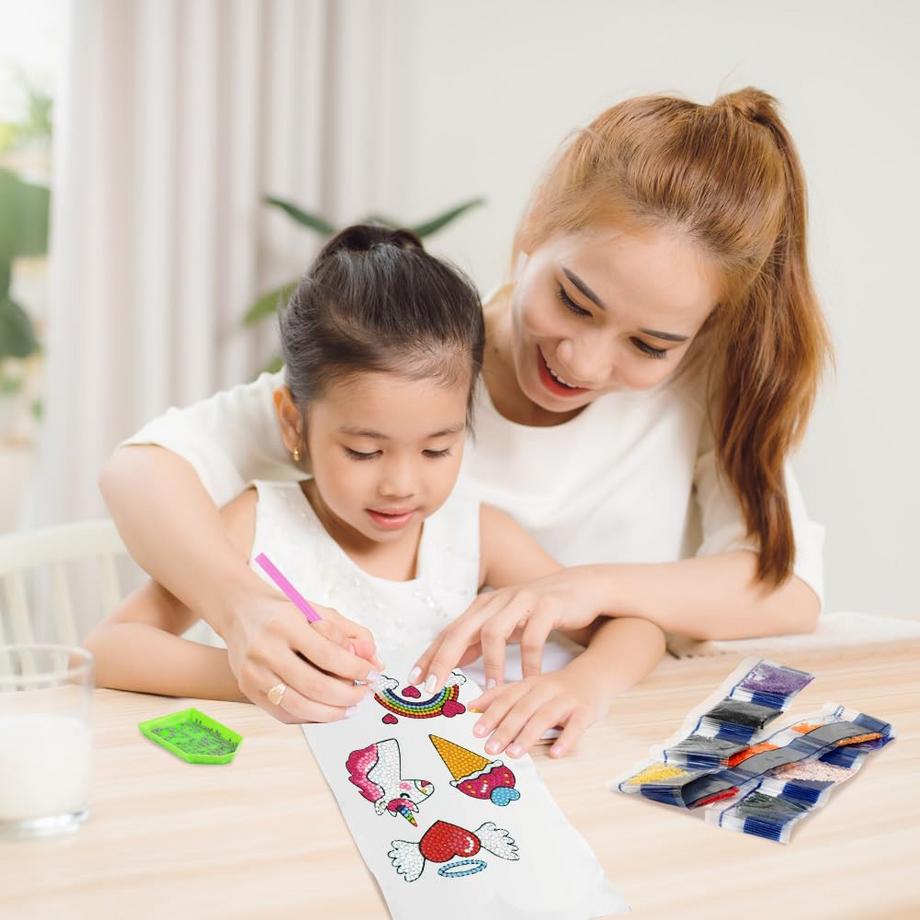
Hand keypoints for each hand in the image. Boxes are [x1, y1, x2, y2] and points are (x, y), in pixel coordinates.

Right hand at [215, 576, 384, 722]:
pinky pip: (284, 714)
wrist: (240, 611)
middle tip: (365, 694)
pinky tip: (328, 710)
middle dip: (347, 696)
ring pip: (298, 707)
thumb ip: (351, 634)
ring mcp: (252, 673)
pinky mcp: (247, 689)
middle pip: (314, 686)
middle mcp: (264, 650)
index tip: (373, 674)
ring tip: (351, 708)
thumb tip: (376, 662)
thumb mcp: (319, 611)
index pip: (327, 655)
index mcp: (284, 624)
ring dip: (332, 713)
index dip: (355, 670)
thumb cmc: (285, 612)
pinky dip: (311, 717)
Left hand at [410, 566, 609, 691]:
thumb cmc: (538, 611)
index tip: (414, 681)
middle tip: (435, 687)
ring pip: (494, 632)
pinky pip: (533, 636)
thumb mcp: (505, 625)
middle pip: (461, 630)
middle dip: (444, 659)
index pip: (448, 632)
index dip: (430, 656)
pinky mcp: (546, 605)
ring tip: (491, 688)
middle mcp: (496, 601)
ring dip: (490, 663)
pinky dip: (529, 660)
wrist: (581, 587)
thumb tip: (449, 663)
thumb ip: (478, 641)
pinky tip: (530, 679)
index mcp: (482, 607)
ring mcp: (520, 601)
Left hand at [468, 668, 606, 758]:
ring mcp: (566, 699)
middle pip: (522, 708)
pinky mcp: (586, 710)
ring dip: (528, 735)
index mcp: (529, 684)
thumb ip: (502, 696)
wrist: (593, 676)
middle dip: (505, 729)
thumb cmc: (555, 688)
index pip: (506, 698)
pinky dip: (566, 740)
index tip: (475, 731)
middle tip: (490, 748)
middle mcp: (546, 689)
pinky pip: (576, 726)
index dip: (491, 714)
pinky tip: (555, 753)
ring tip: (514, 753)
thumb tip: (471, 707)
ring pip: (545, 716)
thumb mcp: (528, 687)